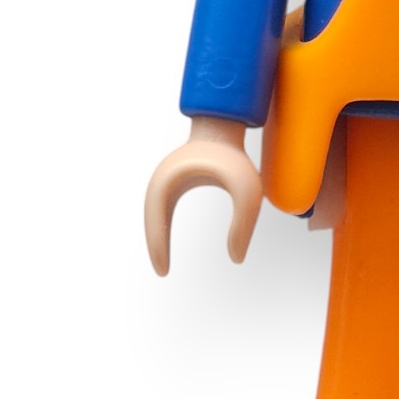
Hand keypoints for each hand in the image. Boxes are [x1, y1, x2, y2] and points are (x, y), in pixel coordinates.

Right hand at [144, 117, 262, 273]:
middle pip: (151, 219)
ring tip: (163, 263)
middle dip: (155, 245)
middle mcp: (162, 179)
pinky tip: (167, 242)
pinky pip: (161, 208)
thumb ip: (244, 224)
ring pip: (154, 214)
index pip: (157, 221)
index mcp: (172, 181)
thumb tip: (237, 258)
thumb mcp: (247, 192)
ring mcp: (165, 179)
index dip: (158, 247)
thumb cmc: (236, 157)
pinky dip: (162, 227)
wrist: (225, 126)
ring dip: (157, 237)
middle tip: (162, 271)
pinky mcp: (173, 180)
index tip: (164, 271)